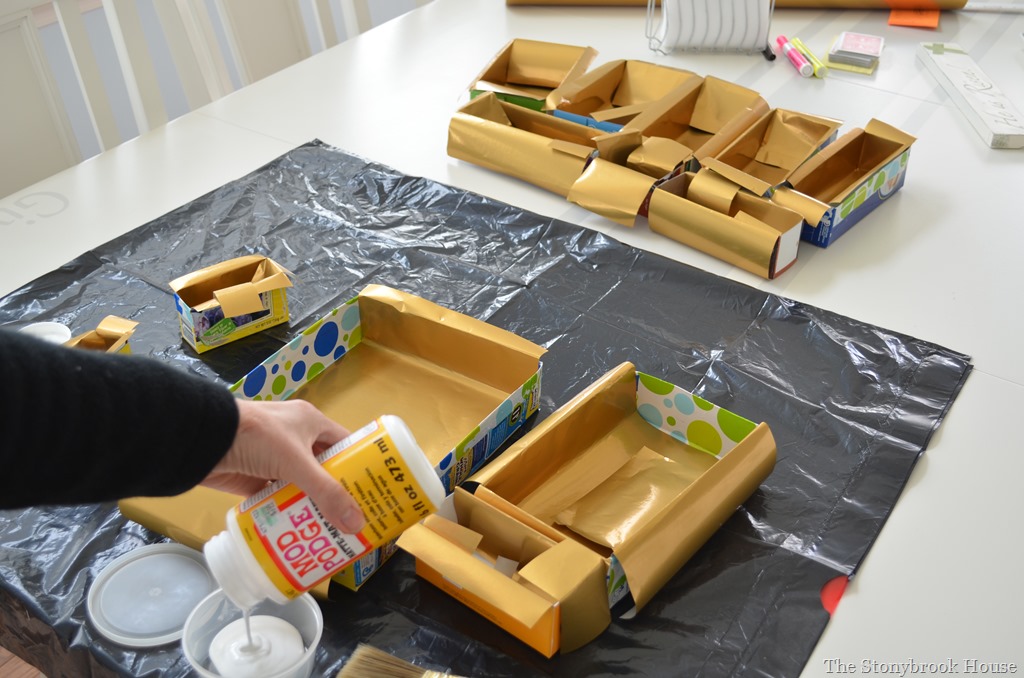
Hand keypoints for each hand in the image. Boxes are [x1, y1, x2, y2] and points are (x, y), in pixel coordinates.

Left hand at [202, 399, 366, 533]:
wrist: (203, 439)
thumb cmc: (256, 437)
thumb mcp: (296, 462)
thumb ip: (326, 493)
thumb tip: (357, 525)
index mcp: (310, 423)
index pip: (344, 445)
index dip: (360, 466)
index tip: (375, 492)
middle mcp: (295, 440)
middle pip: (324, 469)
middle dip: (338, 493)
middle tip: (357, 519)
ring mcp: (274, 461)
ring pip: (301, 487)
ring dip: (313, 506)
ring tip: (334, 532)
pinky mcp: (255, 479)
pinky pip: (278, 499)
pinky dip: (288, 513)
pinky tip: (303, 532)